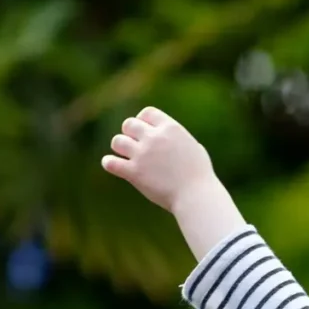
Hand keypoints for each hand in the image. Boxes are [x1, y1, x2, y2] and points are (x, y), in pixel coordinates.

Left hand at [101, 107, 216, 213]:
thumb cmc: (200, 176)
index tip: (142, 131)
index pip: (146, 113)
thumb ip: (178, 140)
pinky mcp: (135, 173)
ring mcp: (143, 154)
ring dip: (119, 147)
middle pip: (129, 124)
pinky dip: (109, 163)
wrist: (195, 195)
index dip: (142, 121)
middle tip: (133, 145)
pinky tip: (110, 165)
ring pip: (117, 141)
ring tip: (123, 156)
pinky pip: (111, 163)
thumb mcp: (193, 147)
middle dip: (129, 134)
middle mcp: (154, 137)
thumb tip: (172, 140)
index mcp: (170, 128)